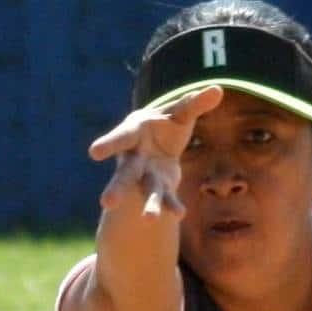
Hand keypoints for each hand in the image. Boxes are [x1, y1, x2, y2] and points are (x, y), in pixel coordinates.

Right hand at [88, 86, 222, 216]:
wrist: (159, 146)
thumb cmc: (165, 123)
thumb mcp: (179, 112)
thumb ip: (195, 103)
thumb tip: (218, 89)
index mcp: (134, 132)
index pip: (121, 138)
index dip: (108, 144)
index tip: (93, 152)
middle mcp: (134, 157)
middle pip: (125, 174)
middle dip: (117, 188)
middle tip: (107, 203)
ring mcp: (145, 176)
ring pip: (146, 191)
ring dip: (150, 205)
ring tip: (150, 220)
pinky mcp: (160, 187)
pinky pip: (166, 198)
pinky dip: (173, 206)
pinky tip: (180, 215)